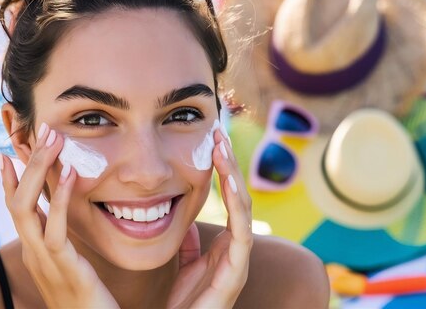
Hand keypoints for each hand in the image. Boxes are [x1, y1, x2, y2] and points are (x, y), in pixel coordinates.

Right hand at [0, 124, 118, 308]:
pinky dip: (59, 199)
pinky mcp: (61, 266)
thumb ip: (63, 241)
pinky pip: (54, 229)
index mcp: (34, 248)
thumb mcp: (70, 263)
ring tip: (52, 139)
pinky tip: (71, 175)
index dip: (10, 178)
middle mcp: (32, 251)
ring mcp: (42, 259)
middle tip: (41, 130)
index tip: (9, 151)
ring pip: (26, 208)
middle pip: (16, 199)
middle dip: (27, 162)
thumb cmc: (86, 298)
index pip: (16, 207)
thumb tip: (63, 219)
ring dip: (38, 170)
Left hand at [168, 129, 253, 308]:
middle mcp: (236, 248)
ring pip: (243, 208)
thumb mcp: (183, 262)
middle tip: (219, 134)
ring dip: (234, 176)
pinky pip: (241, 232)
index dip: (223, 170)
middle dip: (230, 164)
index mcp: (225, 244)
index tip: (213, 141)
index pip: (229, 198)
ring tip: (222, 149)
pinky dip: (237, 205)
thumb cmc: (183, 302)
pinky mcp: (236, 272)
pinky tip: (230, 181)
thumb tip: (186, 220)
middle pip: (238, 196)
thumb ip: (188, 241)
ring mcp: (238, 259)